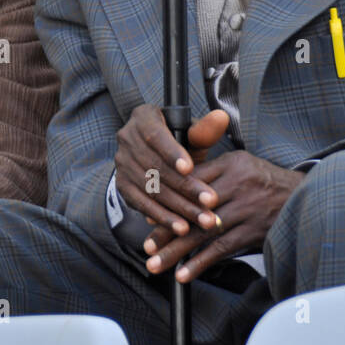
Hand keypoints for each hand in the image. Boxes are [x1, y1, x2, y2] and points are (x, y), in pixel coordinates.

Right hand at [114, 105, 230, 236]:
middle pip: (155, 167)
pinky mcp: (122, 186)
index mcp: (143, 117)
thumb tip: (221, 117)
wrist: (159, 156)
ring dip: (178, 207)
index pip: (155, 136)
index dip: (172, 153)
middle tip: (210, 202)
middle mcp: (127, 138)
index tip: (190, 169)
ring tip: (203, 219)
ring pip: (151, 189)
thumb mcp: (193, 134)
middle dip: (185, 187)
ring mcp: (122, 164)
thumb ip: (205, 130)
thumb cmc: (180, 142)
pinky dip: (163, 217)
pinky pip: (142, 204)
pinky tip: (182, 227)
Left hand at [143, 151, 304, 282]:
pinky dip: (200, 263)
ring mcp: (246, 208)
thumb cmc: (265, 182)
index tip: (148, 217)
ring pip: (204, 232)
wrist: (305, 196)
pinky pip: (221, 248)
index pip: (191, 181)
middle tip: (147, 246)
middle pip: (193, 209)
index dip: (168, 199)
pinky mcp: (254, 230)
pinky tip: (184, 275)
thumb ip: (212, 173)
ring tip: (156, 264)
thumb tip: (174, 195)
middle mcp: (238, 183)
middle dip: (167, 230)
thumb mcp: (242, 165)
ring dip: (177, 251)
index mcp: (232, 163)